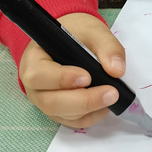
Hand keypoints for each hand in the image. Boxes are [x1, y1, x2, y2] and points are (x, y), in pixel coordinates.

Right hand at [19, 12, 125, 128]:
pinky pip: (71, 121)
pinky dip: (89, 116)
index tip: (87, 77)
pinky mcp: (57, 110)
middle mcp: (35, 85)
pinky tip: (105, 106)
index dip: (62, 79)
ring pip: (61, 114)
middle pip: (51, 102)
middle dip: (83, 100)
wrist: (71, 38)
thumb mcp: (93, 30)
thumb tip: (117, 70)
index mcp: (34, 60)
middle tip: (111, 93)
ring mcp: (44, 100)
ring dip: (88, 110)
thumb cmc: (76, 32)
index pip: (40, 75)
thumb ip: (107, 46)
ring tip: (112, 97)